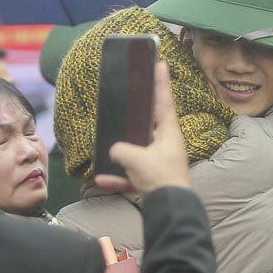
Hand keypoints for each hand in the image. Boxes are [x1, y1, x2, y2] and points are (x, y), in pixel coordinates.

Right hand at [97, 62, 191, 194]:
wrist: (170, 209)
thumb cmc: (160, 178)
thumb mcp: (136, 158)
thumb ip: (121, 149)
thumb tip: (115, 150)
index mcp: (169, 133)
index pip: (165, 102)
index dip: (162, 83)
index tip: (161, 64)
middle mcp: (167, 145)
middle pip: (149, 127)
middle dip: (136, 122)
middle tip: (128, 107)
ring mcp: (161, 163)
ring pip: (138, 154)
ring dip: (123, 158)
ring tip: (110, 158)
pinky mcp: (154, 180)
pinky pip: (133, 175)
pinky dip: (119, 178)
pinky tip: (103, 180)